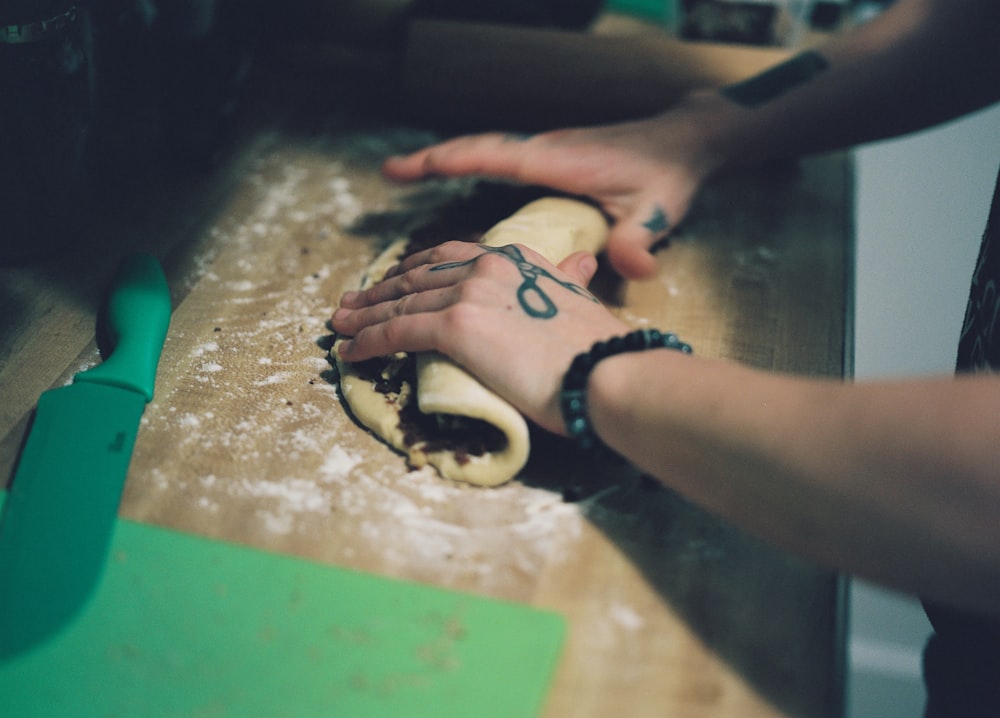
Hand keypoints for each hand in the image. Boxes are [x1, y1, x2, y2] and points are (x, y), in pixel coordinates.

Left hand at [331, 241, 630, 433]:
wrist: (608, 370)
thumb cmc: (600, 348)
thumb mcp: (583, 300)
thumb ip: (571, 280)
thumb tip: (583, 262)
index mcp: (516, 259)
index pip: (450, 257)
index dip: (415, 270)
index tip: (394, 281)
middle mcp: (489, 267)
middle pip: (417, 276)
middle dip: (379, 290)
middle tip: (351, 303)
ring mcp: (470, 293)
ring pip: (401, 303)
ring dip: (364, 316)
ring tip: (339, 327)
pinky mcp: (456, 326)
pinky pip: (398, 331)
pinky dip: (368, 341)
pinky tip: (350, 352)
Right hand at [382, 95, 723, 279]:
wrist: (684, 144)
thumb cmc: (669, 176)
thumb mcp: (657, 210)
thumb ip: (639, 241)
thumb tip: (633, 270)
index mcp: (558, 161)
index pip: (491, 156)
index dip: (446, 162)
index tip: (403, 169)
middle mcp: (544, 152)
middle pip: (476, 149)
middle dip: (431, 161)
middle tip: (388, 174)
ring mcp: (546, 155)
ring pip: (485, 152)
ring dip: (446, 162)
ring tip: (404, 178)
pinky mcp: (551, 162)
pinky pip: (499, 160)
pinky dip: (470, 165)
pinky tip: (458, 183)